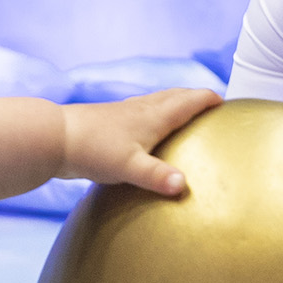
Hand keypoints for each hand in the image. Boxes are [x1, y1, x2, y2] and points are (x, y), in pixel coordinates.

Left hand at [56, 87, 220, 196]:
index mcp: (154, 115)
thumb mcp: (129, 167)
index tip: (228, 103)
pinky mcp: (110, 121)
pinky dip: (155, 114)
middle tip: (212, 105)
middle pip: (177, 96)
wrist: (54, 137)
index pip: (191, 100)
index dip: (211, 100)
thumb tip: (183, 187)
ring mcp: (125, 113)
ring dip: (176, 103)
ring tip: (185, 113)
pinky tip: (146, 129)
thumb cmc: (92, 150)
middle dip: (196, 98)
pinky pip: (142, 113)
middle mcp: (142, 109)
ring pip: (158, 102)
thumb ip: (157, 177)